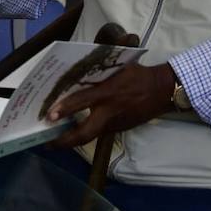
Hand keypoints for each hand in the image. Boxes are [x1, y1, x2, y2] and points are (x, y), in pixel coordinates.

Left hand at [46, 62, 176, 148]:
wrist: (162, 91)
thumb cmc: (138, 75)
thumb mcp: (118, 66)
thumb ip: (98, 69)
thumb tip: (77, 67)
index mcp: (107, 93)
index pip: (81, 102)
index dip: (64, 110)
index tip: (49, 116)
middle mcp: (109, 112)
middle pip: (84, 133)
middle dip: (65, 142)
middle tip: (48, 144)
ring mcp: (114, 123)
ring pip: (91, 135)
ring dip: (73, 139)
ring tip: (56, 139)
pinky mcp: (119, 129)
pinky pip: (100, 131)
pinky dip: (87, 132)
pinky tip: (77, 129)